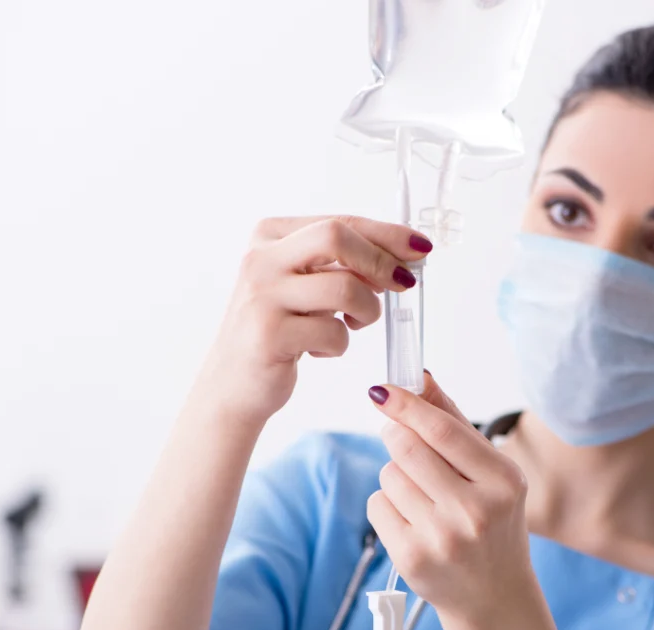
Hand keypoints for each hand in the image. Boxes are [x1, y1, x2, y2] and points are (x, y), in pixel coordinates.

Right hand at [199, 216, 432, 420]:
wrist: (233, 383)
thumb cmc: (278, 330)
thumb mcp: (303, 286)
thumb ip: (341, 265)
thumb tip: (402, 255)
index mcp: (269, 237)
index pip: (339, 221)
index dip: (386, 233)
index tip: (420, 248)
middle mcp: (260, 259)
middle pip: (336, 237)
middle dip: (380, 261)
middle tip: (402, 284)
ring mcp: (262, 296)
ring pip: (344, 287)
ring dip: (366, 311)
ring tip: (353, 325)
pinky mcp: (269, 334)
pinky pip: (333, 333)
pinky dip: (339, 345)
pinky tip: (318, 350)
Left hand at [366, 372, 533, 623]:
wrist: (493, 595)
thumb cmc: (492, 523)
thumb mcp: (492, 473)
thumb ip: (455, 422)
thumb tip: (421, 377)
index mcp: (503, 482)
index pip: (443, 431)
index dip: (407, 405)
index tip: (383, 389)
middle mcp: (475, 511)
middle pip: (407, 448)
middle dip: (396, 435)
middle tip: (401, 438)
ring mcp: (442, 538)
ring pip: (388, 475)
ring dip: (396, 475)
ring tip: (422, 496)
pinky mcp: (412, 558)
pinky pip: (377, 505)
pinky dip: (387, 505)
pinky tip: (413, 521)